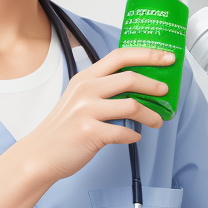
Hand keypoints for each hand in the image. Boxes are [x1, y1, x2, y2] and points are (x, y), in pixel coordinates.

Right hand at [21, 47, 173, 183]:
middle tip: (165, 93)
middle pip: (130, 78)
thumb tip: (139, 87)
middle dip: (154, 85)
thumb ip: (103, 89)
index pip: (120, 56)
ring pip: (132, 105)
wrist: (41, 154)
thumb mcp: (79, 98)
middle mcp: (85, 89)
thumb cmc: (64, 127)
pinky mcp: (89, 132)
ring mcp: (86, 110)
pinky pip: (123, 132)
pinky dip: (134, 135)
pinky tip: (134, 136)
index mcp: (85, 77)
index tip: (166, 57)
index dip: (147, 54)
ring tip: (157, 121)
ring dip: (151, 114)